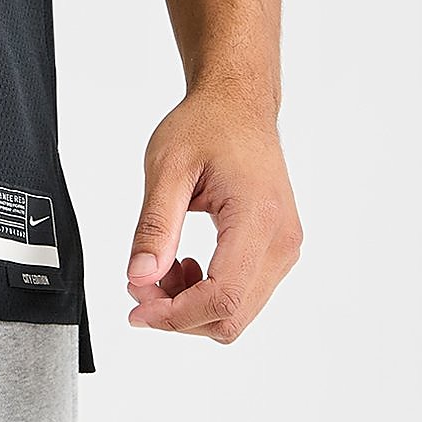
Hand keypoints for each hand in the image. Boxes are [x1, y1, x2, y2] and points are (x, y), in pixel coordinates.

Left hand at [125, 81, 301, 343]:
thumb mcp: (167, 166)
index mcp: (258, 218)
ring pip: (237, 312)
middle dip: (178, 313)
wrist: (239, 105)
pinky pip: (244, 293)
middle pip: (231, 316)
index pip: (223, 297)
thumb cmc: (207, 125)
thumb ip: (154, 225)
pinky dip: (207, 293)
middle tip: (139, 283)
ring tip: (161, 265)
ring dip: (191, 304)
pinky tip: (184, 264)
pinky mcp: (278, 249)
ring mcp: (285, 248)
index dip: (176, 315)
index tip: (137, 309)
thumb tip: (140, 277)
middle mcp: (281, 240)